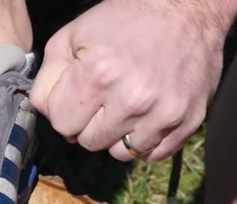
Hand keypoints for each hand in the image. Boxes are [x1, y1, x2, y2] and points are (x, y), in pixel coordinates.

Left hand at [31, 0, 236, 161]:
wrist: (189, 9)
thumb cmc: (124, 20)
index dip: (64, 109)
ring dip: (116, 134)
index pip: (62, 124)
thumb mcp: (72, 37)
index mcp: (99, 74)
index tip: (77, 93)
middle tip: (103, 97)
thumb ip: (48, 79)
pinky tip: (146, 115)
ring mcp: (163, 114)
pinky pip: (152, 155)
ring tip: (125, 104)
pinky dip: (145, 140)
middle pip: (89, 142)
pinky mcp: (187, 122)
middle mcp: (132, 99)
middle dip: (88, 123)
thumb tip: (47, 114)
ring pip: (120, 153)